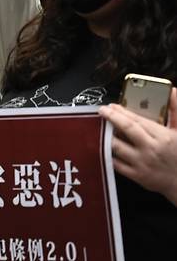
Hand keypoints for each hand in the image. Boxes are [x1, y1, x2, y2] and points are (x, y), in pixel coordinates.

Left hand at [99, 88, 176, 204]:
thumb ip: (175, 110)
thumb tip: (172, 91)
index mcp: (162, 137)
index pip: (137, 120)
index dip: (121, 112)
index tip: (111, 106)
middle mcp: (150, 149)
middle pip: (126, 130)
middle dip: (111, 118)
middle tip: (101, 111)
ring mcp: (141, 163)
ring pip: (117, 146)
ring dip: (105, 136)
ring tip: (97, 127)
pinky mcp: (136, 176)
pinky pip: (116, 163)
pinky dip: (106, 153)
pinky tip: (101, 146)